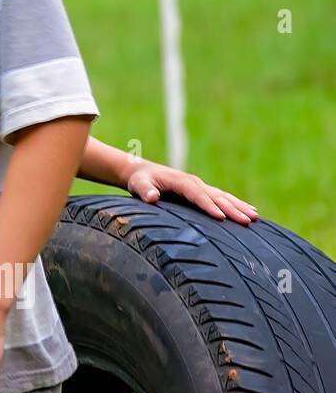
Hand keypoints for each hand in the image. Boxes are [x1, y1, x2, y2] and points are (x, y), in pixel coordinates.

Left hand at [126, 160, 257, 223]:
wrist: (142, 171)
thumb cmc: (140, 180)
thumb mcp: (138, 184)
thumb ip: (144, 191)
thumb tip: (151, 198)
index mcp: (181, 182)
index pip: (197, 195)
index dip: (208, 206)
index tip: (221, 217)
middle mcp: (194, 183)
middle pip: (216, 196)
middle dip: (232, 209)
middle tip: (247, 221)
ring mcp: (200, 186)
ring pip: (223, 197)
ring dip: (239, 206)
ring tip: (254, 218)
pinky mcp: (202, 191)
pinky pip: (223, 198)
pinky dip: (237, 204)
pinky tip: (250, 212)